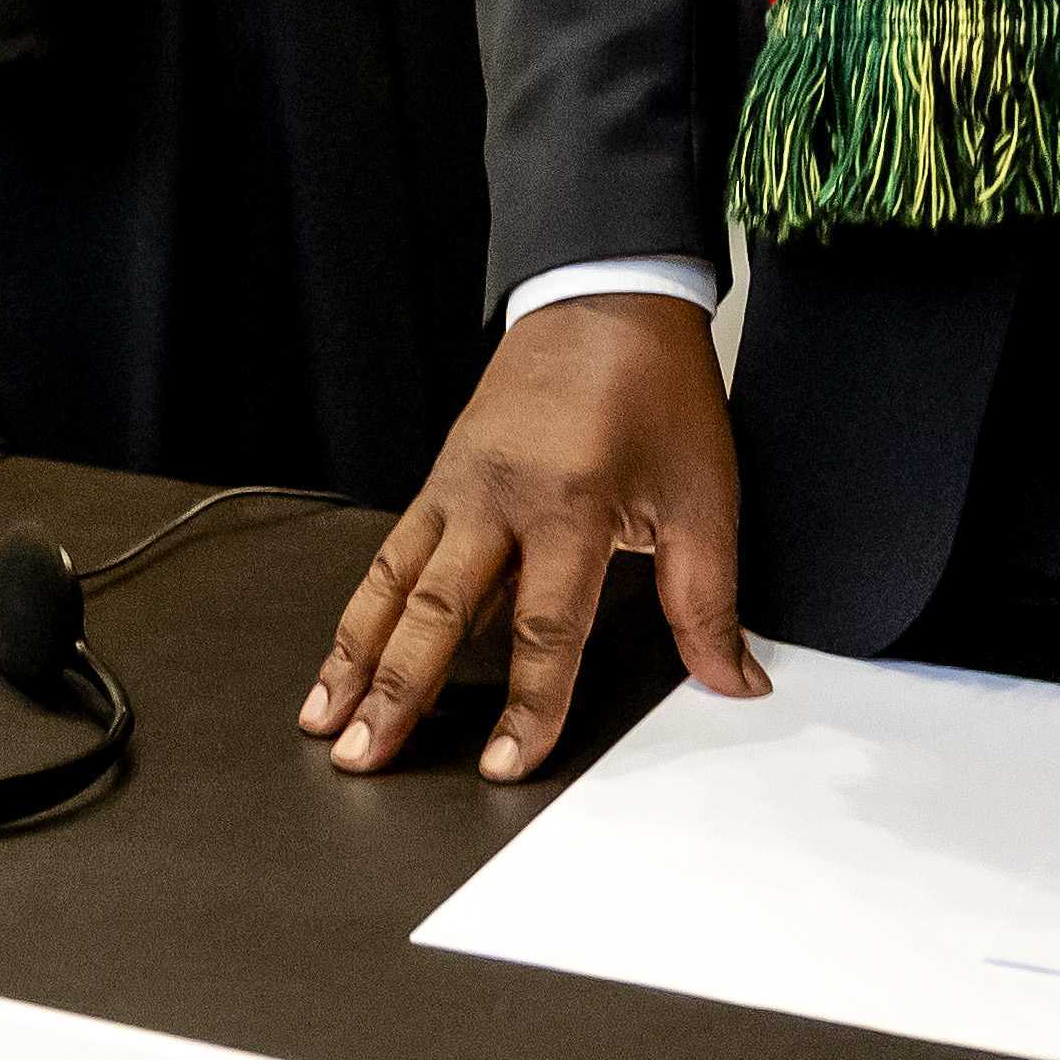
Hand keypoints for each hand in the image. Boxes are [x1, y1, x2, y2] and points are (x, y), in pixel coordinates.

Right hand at [303, 293, 760, 780]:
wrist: (608, 296)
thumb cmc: (656, 391)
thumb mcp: (703, 496)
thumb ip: (709, 600)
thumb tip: (735, 680)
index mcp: (572, 504)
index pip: (545, 629)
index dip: (526, 705)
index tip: (504, 763)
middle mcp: (500, 496)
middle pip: (436, 612)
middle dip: (397, 693)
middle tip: (364, 756)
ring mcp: (459, 484)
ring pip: (392, 582)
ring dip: (355, 655)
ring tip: (324, 717)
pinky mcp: (442, 476)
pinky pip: (392, 551)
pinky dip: (363, 607)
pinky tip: (344, 650)